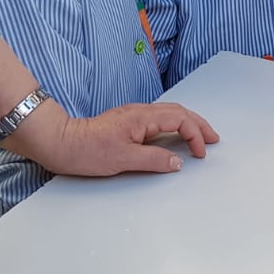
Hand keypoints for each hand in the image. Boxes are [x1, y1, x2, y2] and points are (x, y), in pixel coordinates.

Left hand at [19, 101, 217, 175]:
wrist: (60, 142)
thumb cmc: (87, 151)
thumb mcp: (123, 160)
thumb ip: (154, 161)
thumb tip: (177, 162)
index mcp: (142, 117)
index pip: (180, 119)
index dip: (194, 135)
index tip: (200, 153)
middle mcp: (140, 112)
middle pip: (179, 111)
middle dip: (198, 124)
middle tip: (213, 139)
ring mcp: (133, 116)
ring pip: (169, 113)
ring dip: (188, 123)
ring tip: (200, 137)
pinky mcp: (127, 123)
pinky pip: (159, 119)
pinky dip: (174, 125)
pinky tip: (175, 136)